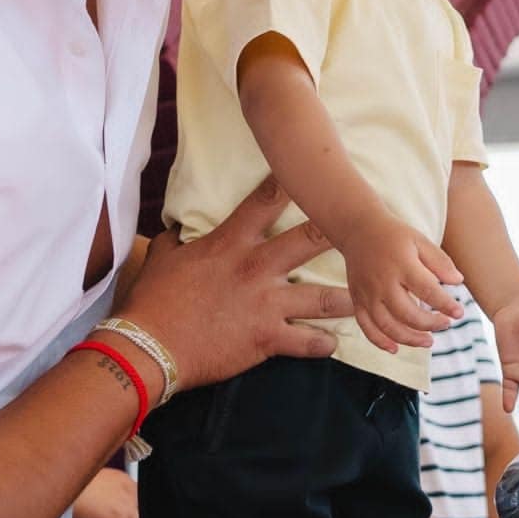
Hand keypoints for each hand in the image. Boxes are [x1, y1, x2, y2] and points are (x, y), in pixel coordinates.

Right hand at [72, 468, 147, 517]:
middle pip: (147, 512)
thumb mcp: (90, 483)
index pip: (141, 497)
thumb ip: (101, 492)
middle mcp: (128, 491)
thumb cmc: (68, 485)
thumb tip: (100, 506)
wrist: (60, 486)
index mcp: (122, 480)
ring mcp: (125, 506)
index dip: (144, 511)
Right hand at [114, 177, 354, 390]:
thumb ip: (175, 240)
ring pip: (323, 297)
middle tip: (366, 227)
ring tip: (370, 296)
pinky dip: (323, 343)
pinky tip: (335, 343)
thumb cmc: (153, 302)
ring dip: (349, 297)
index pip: (264, 201)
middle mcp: (255, 267)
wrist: (148, 347)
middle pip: (310, 239)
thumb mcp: (162, 260)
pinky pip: (307, 341)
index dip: (290, 182)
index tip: (314, 170)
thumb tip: (175, 228)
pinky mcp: (268, 338)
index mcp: (230, 243)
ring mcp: (266, 303)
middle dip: (341, 230)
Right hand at [334, 213, 466, 352]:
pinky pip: (366, 327)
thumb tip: (458, 282)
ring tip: (428, 341)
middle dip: (430, 324)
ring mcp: (367, 294)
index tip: (459, 313)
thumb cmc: (395, 236)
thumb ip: (440, 262)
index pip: (428, 291)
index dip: (446, 305)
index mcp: (402, 265)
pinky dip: (380, 341)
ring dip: (410, 339)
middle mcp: (383, 283)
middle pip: (408, 314)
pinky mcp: (357, 300)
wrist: (358, 230)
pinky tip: (395, 348)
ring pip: (387, 326)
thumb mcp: (420, 240)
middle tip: (446, 324)